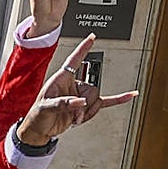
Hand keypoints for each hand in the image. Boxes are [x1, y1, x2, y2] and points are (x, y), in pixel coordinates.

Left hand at [18, 35, 136, 143]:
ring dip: (87, 112)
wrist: (40, 130)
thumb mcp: (46, 107)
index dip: (83, 49)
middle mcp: (72, 85)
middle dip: (85, 104)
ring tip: (74, 117)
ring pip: (96, 99)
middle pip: (92, 88)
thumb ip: (63, 104)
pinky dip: (118, 99)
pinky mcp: (84, 107)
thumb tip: (81, 102)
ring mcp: (80, 96)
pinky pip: (104, 101)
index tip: (92, 37)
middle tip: (73, 113)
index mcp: (60, 80)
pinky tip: (129, 95)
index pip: (74, 61)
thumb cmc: (38, 116)